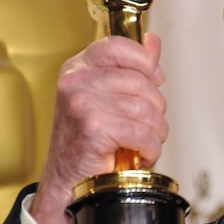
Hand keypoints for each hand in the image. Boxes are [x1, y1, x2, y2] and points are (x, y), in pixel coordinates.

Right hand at [30, 33, 166, 223]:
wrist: (67, 181)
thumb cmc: (86, 141)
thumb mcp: (106, 97)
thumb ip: (131, 67)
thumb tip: (152, 42)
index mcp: (77, 68)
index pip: (118, 47)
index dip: (145, 62)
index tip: (155, 79)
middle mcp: (76, 81)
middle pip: (141, 81)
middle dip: (156, 109)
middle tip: (148, 125)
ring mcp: (82, 103)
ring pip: (146, 109)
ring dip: (156, 132)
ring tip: (146, 142)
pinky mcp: (93, 127)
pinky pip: (142, 133)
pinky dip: (151, 148)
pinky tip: (141, 154)